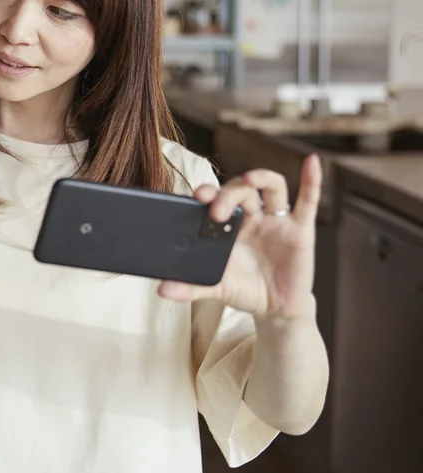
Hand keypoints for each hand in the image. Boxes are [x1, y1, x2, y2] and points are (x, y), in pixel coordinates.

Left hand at [157, 155, 321, 319]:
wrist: (276, 309)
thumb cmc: (244, 290)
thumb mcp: (216, 287)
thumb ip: (190, 287)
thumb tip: (161, 289)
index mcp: (228, 225)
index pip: (216, 199)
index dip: (207, 193)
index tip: (196, 196)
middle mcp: (252, 217)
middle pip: (241, 190)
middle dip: (228, 194)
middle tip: (217, 210)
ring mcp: (276, 221)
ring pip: (271, 188)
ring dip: (261, 178)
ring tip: (249, 179)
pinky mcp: (300, 230)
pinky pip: (308, 200)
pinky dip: (311, 180)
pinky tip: (311, 163)